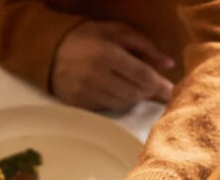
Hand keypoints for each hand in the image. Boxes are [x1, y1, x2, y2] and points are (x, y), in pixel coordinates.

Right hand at [52, 21, 173, 111]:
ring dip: (133, 97)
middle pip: (135, 93)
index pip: (142, 76)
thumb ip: (144, 45)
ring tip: (132, 85)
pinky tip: (115, 90)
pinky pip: (108, 108)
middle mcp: (97, 76)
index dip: (160, 85)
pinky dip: (117, 102)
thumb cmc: (87, 37)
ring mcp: (87, 93)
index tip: (171, 89)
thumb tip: (168, 64)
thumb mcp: (115, 31)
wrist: (49, 50)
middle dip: (148, 92)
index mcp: (107, 55)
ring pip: (123, 103)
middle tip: (153, 87)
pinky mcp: (80, 104)